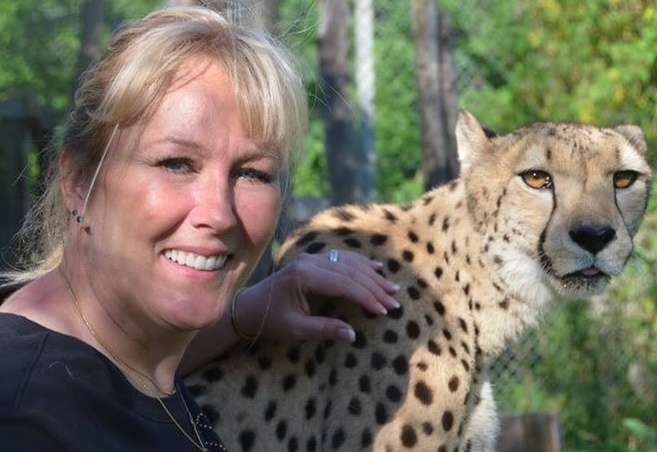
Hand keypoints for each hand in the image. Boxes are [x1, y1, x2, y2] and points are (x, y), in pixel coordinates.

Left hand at [234, 250, 399, 342]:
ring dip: (371, 274)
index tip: (383, 310)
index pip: (344, 283)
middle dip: (374, 287)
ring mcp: (311, 258)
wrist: (248, 306)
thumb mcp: (295, 329)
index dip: (366, 297)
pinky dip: (360, 264)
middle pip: (350, 271)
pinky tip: (375, 268)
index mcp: (304, 276)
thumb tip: (353, 335)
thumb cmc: (270, 320)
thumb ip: (324, 329)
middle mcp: (309, 261)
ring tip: (391, 287)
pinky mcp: (312, 260)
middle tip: (393, 301)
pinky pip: (341, 258)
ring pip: (348, 262)